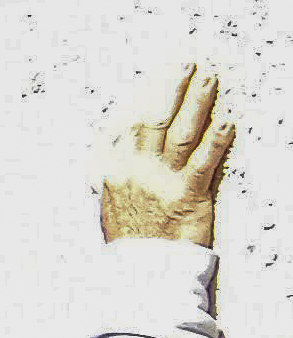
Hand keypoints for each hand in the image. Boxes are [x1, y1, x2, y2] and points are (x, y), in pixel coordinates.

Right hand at [101, 65, 233, 246]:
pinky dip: (217, 140)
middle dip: (174, 90)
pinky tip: (228, 122)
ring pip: (182, 134)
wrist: (140, 272)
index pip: (134, 128)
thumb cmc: (128, 243)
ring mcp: (164, 181)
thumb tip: (115, 164)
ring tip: (210, 81)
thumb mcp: (109, 208)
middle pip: (158, 121)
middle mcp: (139, 170)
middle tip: (188, 66)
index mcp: (118, 172)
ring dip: (198, 103)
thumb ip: (116, 182)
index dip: (149, 101)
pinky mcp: (190, 195)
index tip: (161, 83)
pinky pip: (205, 162)